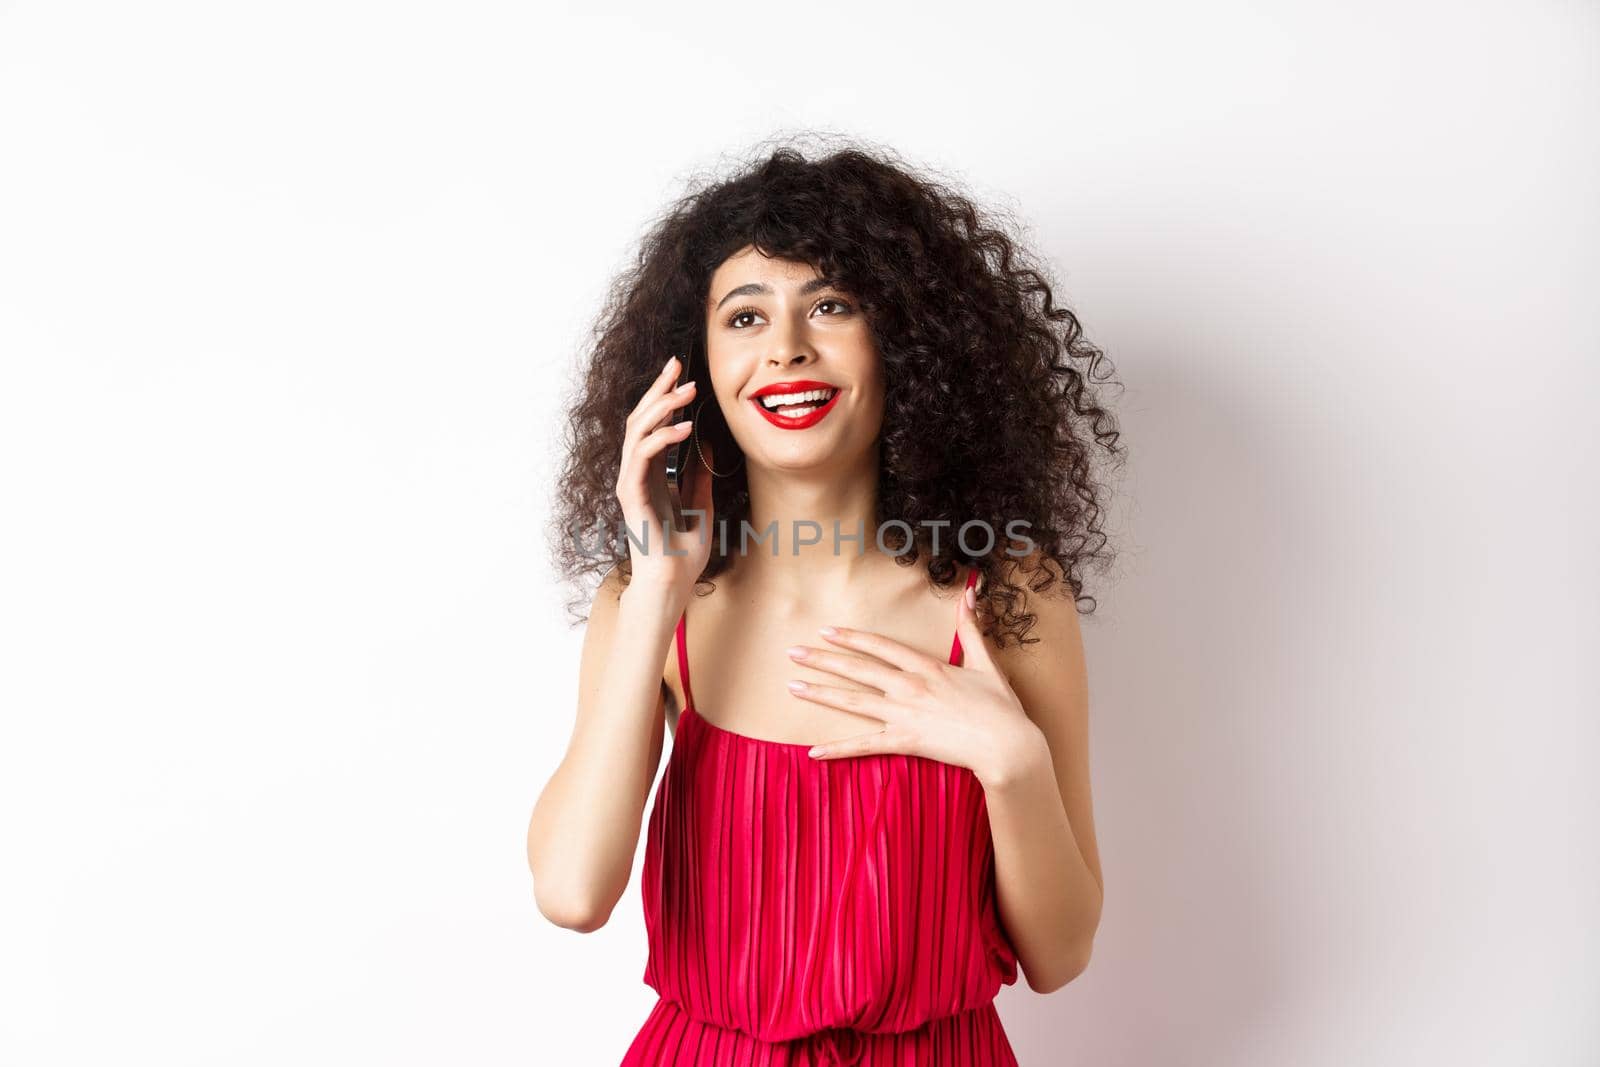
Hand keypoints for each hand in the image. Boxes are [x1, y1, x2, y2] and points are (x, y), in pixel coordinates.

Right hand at [613, 355, 713, 600]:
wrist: (673, 583)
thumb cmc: (684, 552)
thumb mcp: (702, 504)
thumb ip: (699, 475)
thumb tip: (706, 444)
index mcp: (652, 474)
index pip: (653, 425)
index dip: (664, 397)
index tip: (681, 373)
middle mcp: (637, 474)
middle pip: (641, 419)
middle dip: (659, 389)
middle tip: (677, 364)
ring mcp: (631, 483)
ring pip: (638, 431)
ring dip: (662, 407)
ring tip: (686, 391)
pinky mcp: (631, 495)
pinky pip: (642, 458)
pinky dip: (662, 438)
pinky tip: (684, 428)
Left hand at [785, 579, 1045, 787]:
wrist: (1008, 746)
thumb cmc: (1001, 707)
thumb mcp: (986, 662)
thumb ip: (971, 628)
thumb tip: (970, 593)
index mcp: (927, 667)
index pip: (881, 647)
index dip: (852, 639)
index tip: (827, 632)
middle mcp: (910, 687)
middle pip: (858, 670)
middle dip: (823, 660)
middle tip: (792, 653)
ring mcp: (905, 715)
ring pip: (853, 702)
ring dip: (821, 693)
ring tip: (793, 686)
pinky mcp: (906, 741)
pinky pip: (865, 746)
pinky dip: (838, 749)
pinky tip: (813, 751)